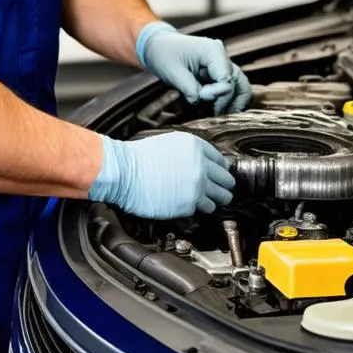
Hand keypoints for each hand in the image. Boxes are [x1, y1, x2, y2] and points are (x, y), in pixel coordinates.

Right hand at [89, 132, 235, 217]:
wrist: (124, 172)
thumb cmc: (138, 158)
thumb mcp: (168, 143)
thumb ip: (189, 152)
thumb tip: (200, 163)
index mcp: (195, 146)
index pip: (222, 161)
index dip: (221, 169)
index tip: (220, 175)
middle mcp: (201, 165)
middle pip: (227, 181)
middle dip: (224, 186)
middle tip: (219, 190)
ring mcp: (197, 186)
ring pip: (222, 198)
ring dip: (216, 200)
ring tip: (209, 200)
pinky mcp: (189, 204)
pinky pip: (204, 209)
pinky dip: (199, 208)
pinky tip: (192, 205)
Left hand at [137, 21, 251, 113]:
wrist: (158, 46)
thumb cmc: (164, 54)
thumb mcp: (173, 72)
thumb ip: (190, 88)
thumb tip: (202, 101)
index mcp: (213, 51)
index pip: (227, 80)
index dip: (216, 94)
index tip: (199, 97)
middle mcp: (222, 56)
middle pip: (239, 84)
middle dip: (227, 101)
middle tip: (212, 113)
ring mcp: (222, 64)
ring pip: (241, 86)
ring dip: (233, 102)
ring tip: (219, 115)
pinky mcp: (219, 72)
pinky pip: (232, 87)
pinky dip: (228, 99)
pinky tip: (217, 109)